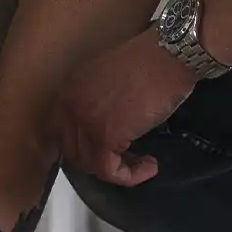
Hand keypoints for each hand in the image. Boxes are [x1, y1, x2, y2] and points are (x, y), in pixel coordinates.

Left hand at [44, 30, 198, 187]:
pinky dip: (130, 176)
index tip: (109, 150)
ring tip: (141, 162)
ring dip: (118, 169)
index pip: (63, 132)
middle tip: (125, 160)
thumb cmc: (150, 63)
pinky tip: (149, 166)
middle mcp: (69, 106)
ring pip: (90, 164)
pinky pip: (109, 171)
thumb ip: (99, 102)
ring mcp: (84, 121)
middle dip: (99, 161)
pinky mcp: (105, 136)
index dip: (86, 146)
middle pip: (73, 152)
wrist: (168, 55)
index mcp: (69, 90)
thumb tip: (106, 127)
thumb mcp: (111, 80)